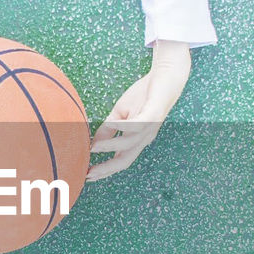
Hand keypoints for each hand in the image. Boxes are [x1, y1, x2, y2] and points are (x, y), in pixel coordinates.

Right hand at [85, 41, 190, 181]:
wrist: (166, 77)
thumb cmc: (143, 96)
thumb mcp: (120, 115)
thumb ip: (108, 129)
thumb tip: (92, 143)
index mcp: (136, 140)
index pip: (119, 160)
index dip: (104, 170)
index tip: (88, 176)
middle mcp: (144, 138)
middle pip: (125, 160)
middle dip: (107, 168)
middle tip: (90, 173)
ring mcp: (149, 128)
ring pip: (129, 143)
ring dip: (110, 146)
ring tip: (93, 147)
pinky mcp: (153, 115)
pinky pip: (137, 124)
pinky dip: (123, 126)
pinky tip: (111, 123)